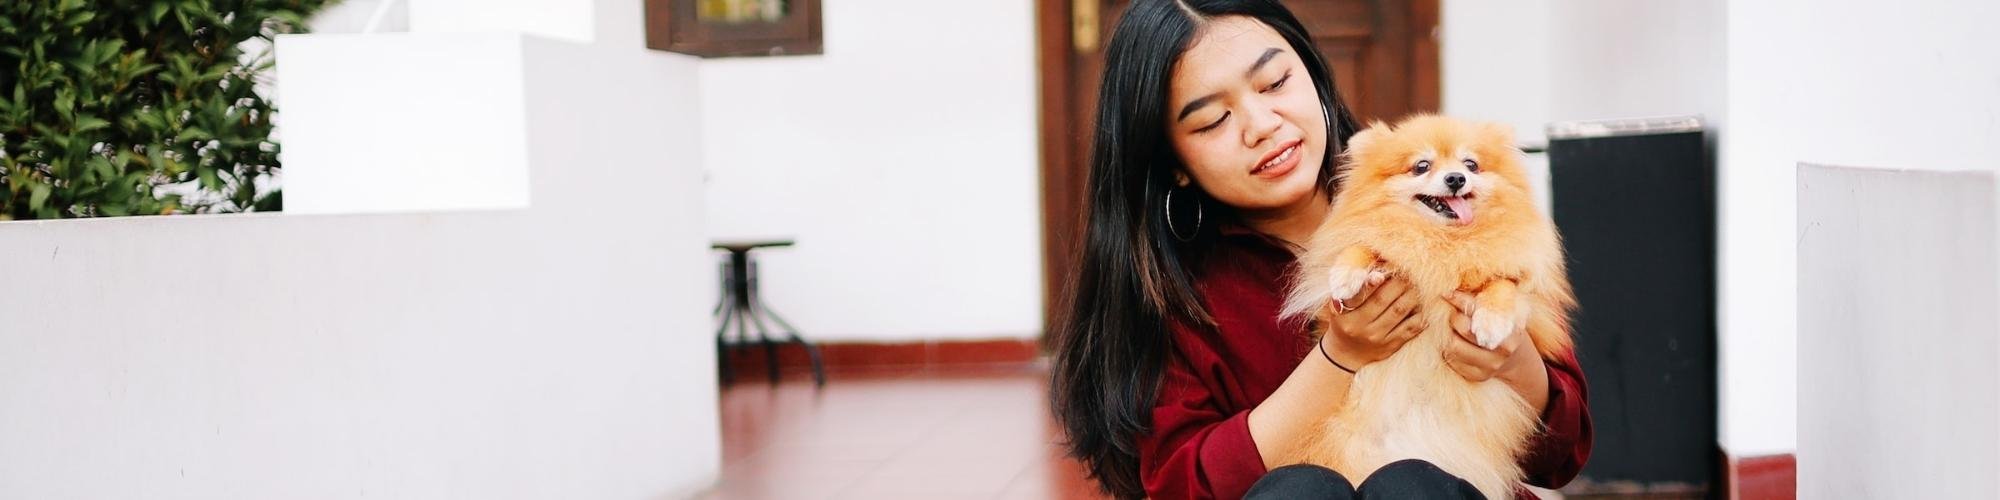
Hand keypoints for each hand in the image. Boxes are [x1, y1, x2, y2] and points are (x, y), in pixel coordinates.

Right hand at [1320, 271, 1423, 370]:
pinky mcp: (1391, 345)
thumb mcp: (1338, 305)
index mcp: (1343, 314)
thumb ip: (1351, 287)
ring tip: (1416, 283)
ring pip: (1399, 311)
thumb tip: (1373, 269)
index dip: (1369, 284)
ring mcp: (1376, 337)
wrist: (1346, 352)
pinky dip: (1420, 314)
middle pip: (1382, 300)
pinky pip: (1411, 328)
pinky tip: (1423, 304)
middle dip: (1397, 282)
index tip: (1380, 274)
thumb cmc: (1344, 320)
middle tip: (1406, 271)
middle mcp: (1359, 326)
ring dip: (1411, 294)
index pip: (1356, 296)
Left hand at [1442, 292, 1549, 406]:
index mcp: (1511, 331)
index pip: (1480, 311)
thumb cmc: (1504, 326)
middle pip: (1463, 328)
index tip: (1446, 293)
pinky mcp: (1475, 375)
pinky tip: (1456, 341)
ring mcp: (1489, 366)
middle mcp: (1502, 351)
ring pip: (1453, 346)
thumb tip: (1456, 288)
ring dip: (1448, 333)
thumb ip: (1488, 300)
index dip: (1460, 300)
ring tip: (1453, 328)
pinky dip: (1448, 348)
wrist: (1515, 359)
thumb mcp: (1505, 311)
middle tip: (1454, 313)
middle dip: (1454, 316)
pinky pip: (1451, 359)